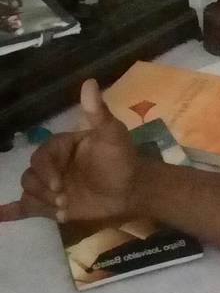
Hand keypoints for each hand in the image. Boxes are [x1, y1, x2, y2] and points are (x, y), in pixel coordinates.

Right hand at [0, 79, 140, 222]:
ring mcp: (52, 185)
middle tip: (63, 198)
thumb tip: (90, 81)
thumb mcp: (112, 135)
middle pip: (31, 174)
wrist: (132, 189)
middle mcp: (55, 164)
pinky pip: (26, 206)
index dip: (46, 170)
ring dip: (41, 201)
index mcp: (63, 146)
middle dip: (43, 188)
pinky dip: (11, 211)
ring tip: (63, 207)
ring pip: (29, 190)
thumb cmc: (122, 159)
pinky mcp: (53, 204)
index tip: (58, 184)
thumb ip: (98, 113)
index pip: (43, 155)